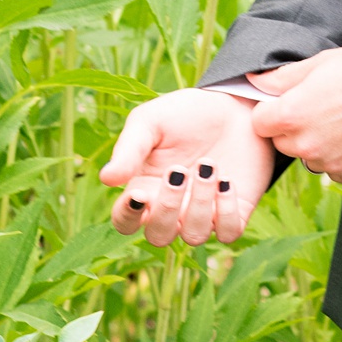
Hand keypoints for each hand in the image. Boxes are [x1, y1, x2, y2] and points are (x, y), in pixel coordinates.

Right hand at [100, 88, 274, 246]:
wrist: (233, 105)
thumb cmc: (184, 114)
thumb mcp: (151, 122)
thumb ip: (129, 149)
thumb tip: (107, 179)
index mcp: (144, 190)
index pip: (125, 221)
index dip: (127, 216)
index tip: (140, 193)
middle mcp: (172, 209)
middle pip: (158, 236)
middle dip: (168, 207)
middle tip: (179, 170)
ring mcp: (204, 214)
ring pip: (194, 236)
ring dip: (201, 204)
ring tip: (208, 164)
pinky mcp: (235, 212)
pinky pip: (228, 232)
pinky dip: (227, 211)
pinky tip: (227, 180)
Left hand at [246, 46, 341, 184]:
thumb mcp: (321, 62)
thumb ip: (283, 77)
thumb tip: (255, 80)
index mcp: (291, 114)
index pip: (260, 122)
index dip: (272, 110)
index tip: (289, 102)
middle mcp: (305, 144)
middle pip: (282, 142)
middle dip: (293, 128)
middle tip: (321, 108)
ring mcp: (328, 162)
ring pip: (308, 156)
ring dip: (316, 144)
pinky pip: (332, 168)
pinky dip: (339, 155)